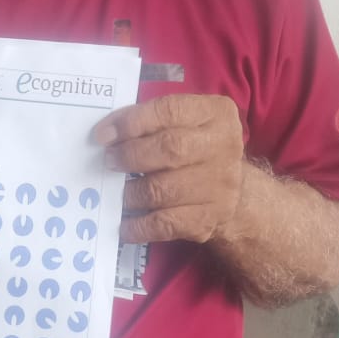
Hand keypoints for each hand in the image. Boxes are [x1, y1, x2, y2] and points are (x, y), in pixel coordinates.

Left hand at [93, 94, 244, 244]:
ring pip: (162, 190)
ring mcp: (219, 186)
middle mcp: (223, 147)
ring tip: (116, 192)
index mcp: (216, 114)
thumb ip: (150, 119)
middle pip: (170, 149)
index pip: (169, 111)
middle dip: (130, 156)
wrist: (236, 193)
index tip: (102, 135)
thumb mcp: (185, 123)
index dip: (131, 122)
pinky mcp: (208, 219)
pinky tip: (121, 225)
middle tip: (109, 161)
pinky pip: (164, 224)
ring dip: (129, 193)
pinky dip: (136, 226)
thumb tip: (107, 133)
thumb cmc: (197, 149)